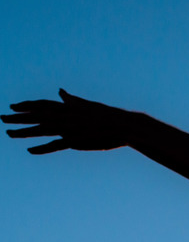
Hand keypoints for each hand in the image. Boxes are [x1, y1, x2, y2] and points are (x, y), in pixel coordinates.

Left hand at [3, 89, 129, 153]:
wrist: (123, 125)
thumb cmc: (107, 115)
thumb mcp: (87, 104)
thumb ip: (70, 99)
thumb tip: (60, 91)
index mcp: (67, 108)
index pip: (41, 105)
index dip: (26, 106)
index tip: (12, 106)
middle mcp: (65, 116)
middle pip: (36, 116)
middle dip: (17, 118)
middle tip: (1, 118)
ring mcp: (69, 128)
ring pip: (41, 129)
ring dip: (23, 132)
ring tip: (8, 133)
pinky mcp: (76, 141)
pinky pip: (55, 145)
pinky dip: (42, 148)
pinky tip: (29, 150)